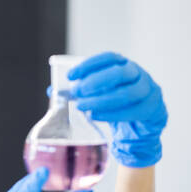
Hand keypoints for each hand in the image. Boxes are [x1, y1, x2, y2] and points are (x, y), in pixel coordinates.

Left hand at [67, 51, 167, 167]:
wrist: (140, 122)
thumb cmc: (114, 103)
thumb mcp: (98, 93)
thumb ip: (78, 91)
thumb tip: (52, 91)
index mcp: (123, 64)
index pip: (108, 57)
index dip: (88, 65)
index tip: (70, 76)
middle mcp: (137, 74)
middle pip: (119, 73)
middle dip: (96, 82)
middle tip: (78, 92)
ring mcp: (147, 90)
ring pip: (127, 93)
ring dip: (102, 100)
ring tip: (82, 107)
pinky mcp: (151, 108)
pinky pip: (133, 111)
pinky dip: (112, 115)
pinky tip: (95, 116)